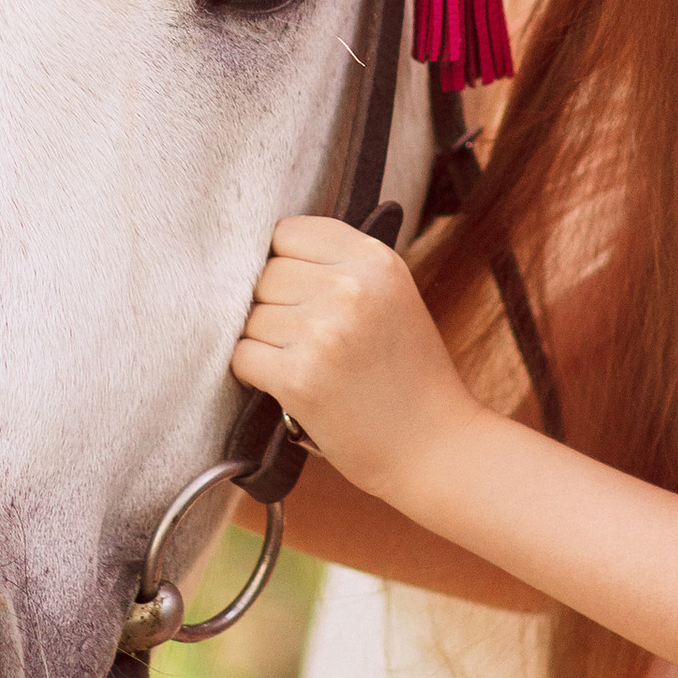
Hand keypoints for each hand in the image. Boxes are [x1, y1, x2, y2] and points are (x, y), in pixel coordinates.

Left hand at [231, 214, 481, 506]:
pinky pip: (242, 357)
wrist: (435, 446)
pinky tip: (291, 386)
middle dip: (275, 307)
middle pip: (263, 275)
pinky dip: (255, 374)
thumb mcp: (392, 296)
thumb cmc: (409, 374)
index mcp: (375, 259)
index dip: (285, 263)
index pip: (288, 231)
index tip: (301, 292)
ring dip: (266, 344)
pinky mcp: (300, 378)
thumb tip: (264, 252)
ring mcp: (324, 332)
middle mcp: (350, 288)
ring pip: (249, 318)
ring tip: (310, 366)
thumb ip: (339, 266)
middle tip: (312, 341)